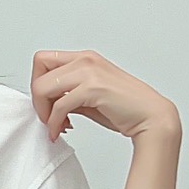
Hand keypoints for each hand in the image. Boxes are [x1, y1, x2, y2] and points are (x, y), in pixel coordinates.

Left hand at [30, 49, 179, 143]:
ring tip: (54, 125)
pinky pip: (59, 105)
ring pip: (43, 87)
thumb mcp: (90, 97)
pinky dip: (54, 122)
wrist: (151, 117)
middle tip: (46, 117)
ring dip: (43, 111)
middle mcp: (85, 60)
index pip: (43, 60)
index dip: (38, 83)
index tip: (45, 103)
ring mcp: (89, 72)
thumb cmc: (126, 109)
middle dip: (37, 99)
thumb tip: (48, 103)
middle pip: (39, 71)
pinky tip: (60, 130)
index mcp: (85, 58)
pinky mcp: (93, 88)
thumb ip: (69, 94)